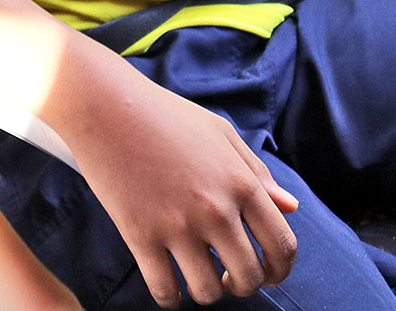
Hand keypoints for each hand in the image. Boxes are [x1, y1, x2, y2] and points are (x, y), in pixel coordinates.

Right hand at [63, 71, 298, 306]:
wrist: (105, 104)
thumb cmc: (164, 114)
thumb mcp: (220, 133)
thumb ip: (257, 172)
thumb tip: (291, 207)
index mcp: (240, 182)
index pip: (282, 246)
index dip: (281, 270)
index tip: (269, 273)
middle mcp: (214, 209)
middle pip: (249, 277)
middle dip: (244, 285)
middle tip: (229, 277)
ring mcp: (176, 225)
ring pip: (208, 292)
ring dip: (208, 292)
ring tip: (199, 277)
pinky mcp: (139, 235)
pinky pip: (164, 291)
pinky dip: (170, 298)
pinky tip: (169, 286)